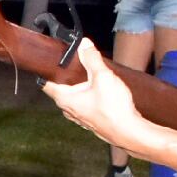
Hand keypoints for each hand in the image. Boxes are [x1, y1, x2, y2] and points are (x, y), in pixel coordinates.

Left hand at [41, 39, 151, 153]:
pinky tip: (100, 95)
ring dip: (79, 91)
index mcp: (66, 100)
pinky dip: (88, 100)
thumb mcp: (103, 76)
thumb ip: (92, 59)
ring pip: (74, 101)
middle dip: (66, 79)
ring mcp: (81, 119)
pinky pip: (85, 108)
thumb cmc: (113, 107)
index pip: (47, 85)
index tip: (50, 63)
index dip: (47, 72)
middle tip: (73, 66)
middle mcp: (70, 111)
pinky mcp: (93, 123)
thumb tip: (84, 44)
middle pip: (61, 92)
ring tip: (88, 79)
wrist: (129, 132)